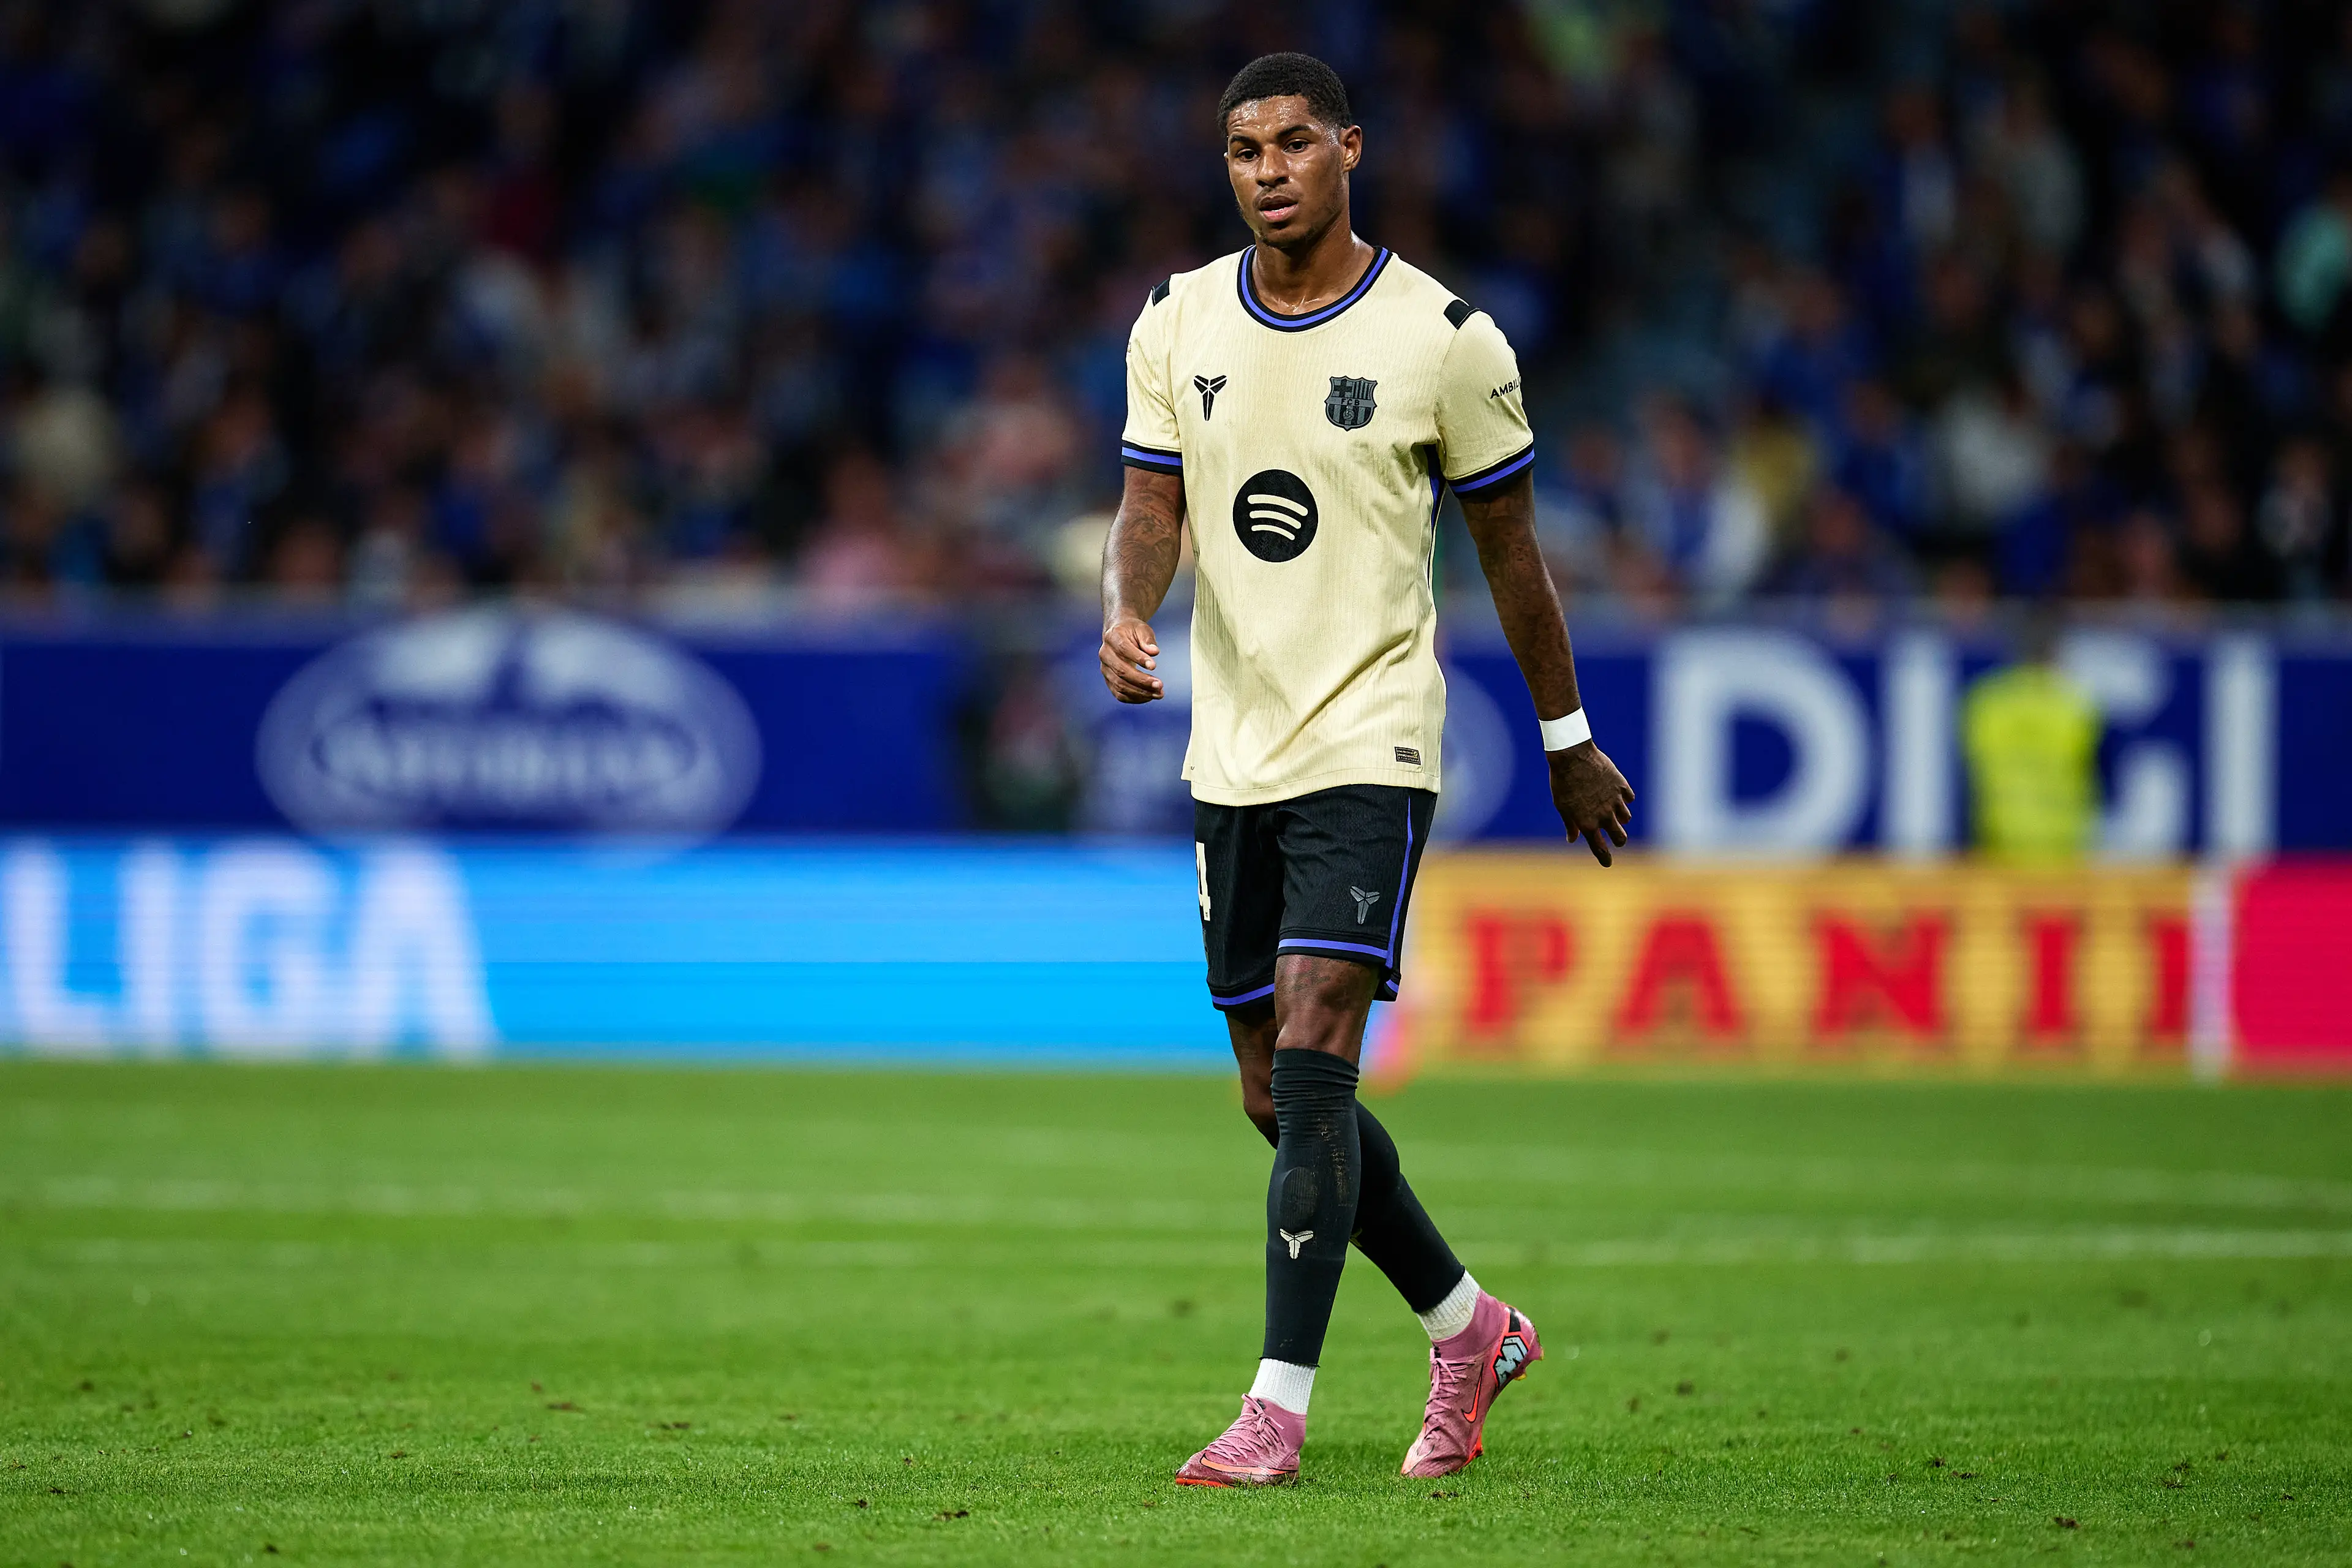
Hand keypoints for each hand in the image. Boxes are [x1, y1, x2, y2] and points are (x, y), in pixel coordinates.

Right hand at [1099, 614, 1164, 702]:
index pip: (1124, 649)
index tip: (1154, 666)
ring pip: (1120, 685)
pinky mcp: (1109, 681)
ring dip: (1140, 692)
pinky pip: (1119, 694)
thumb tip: (1154, 652)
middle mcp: (1105, 654)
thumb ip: (1148, 639)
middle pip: (1121, 671)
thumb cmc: (1133, 631)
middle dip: (1141, 680)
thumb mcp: (1142, 629)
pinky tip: (1150, 697)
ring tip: (1159, 694)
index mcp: (1112, 637)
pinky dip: (1135, 698)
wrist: (1119, 635)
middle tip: (1160, 685)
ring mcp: (1105, 669)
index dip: (1138, 658)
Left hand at [1548, 741, 1634, 865]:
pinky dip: (1625, 798)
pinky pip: (1629, 798)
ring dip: (1621, 818)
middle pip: (1620, 837)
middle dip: (1619, 840)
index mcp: (1588, 824)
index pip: (1599, 848)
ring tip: (1612, 811)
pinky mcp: (1622, 786)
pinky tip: (1617, 794)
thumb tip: (1572, 839)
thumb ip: (1570, 824)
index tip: (1607, 863)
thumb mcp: (1562, 806)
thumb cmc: (1562, 782)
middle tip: (1617, 838)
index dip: (1604, 858)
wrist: (1572, 756)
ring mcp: (1615, 801)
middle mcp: (1604, 816)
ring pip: (1626, 818)